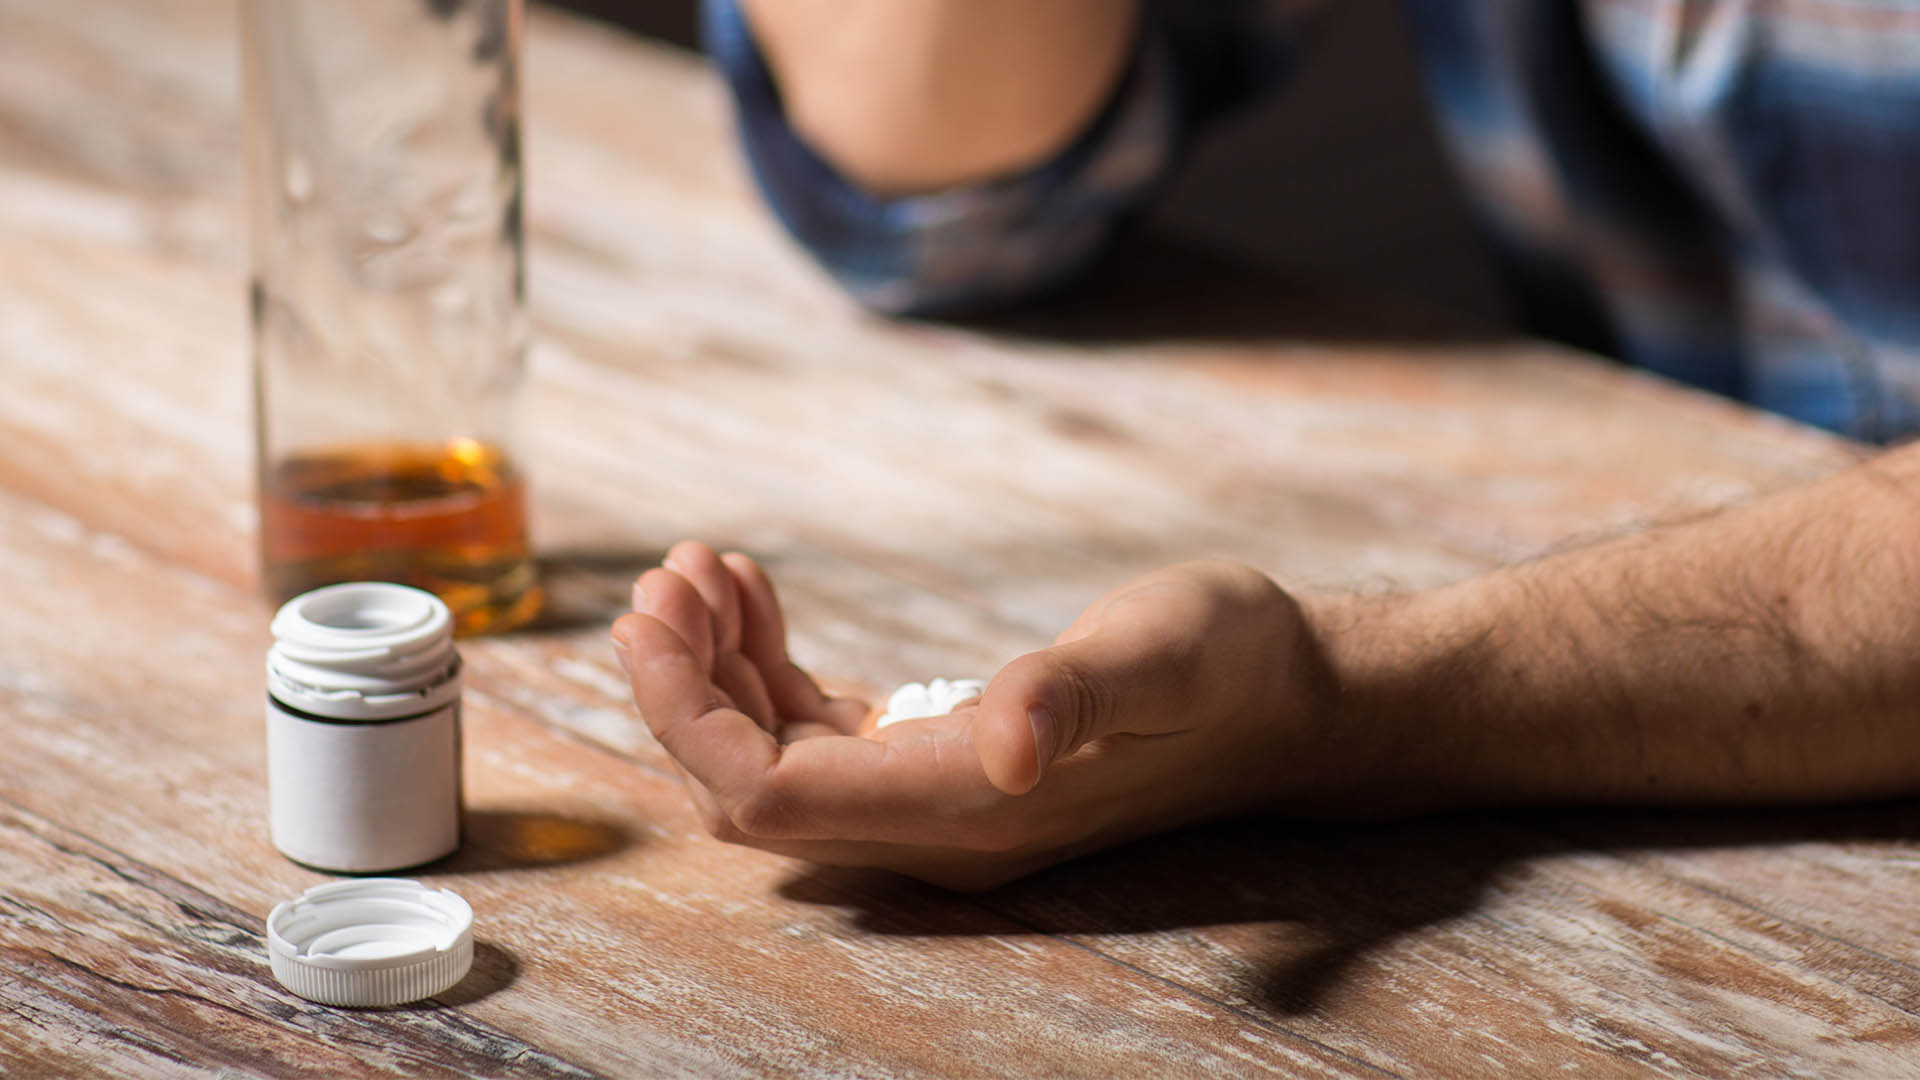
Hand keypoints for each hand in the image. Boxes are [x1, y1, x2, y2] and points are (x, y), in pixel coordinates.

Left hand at [611, 541, 1352, 889]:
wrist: (1291, 697)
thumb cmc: (1229, 667)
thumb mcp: (1158, 658)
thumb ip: (1077, 698)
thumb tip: (1006, 744)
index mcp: (963, 807)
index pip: (768, 792)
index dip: (687, 717)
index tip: (647, 617)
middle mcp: (935, 823)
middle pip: (750, 783)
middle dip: (685, 687)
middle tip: (664, 579)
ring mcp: (938, 797)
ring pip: (775, 755)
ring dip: (719, 668)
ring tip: (698, 569)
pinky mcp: (947, 759)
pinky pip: (821, 731)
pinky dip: (769, 665)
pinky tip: (755, 596)